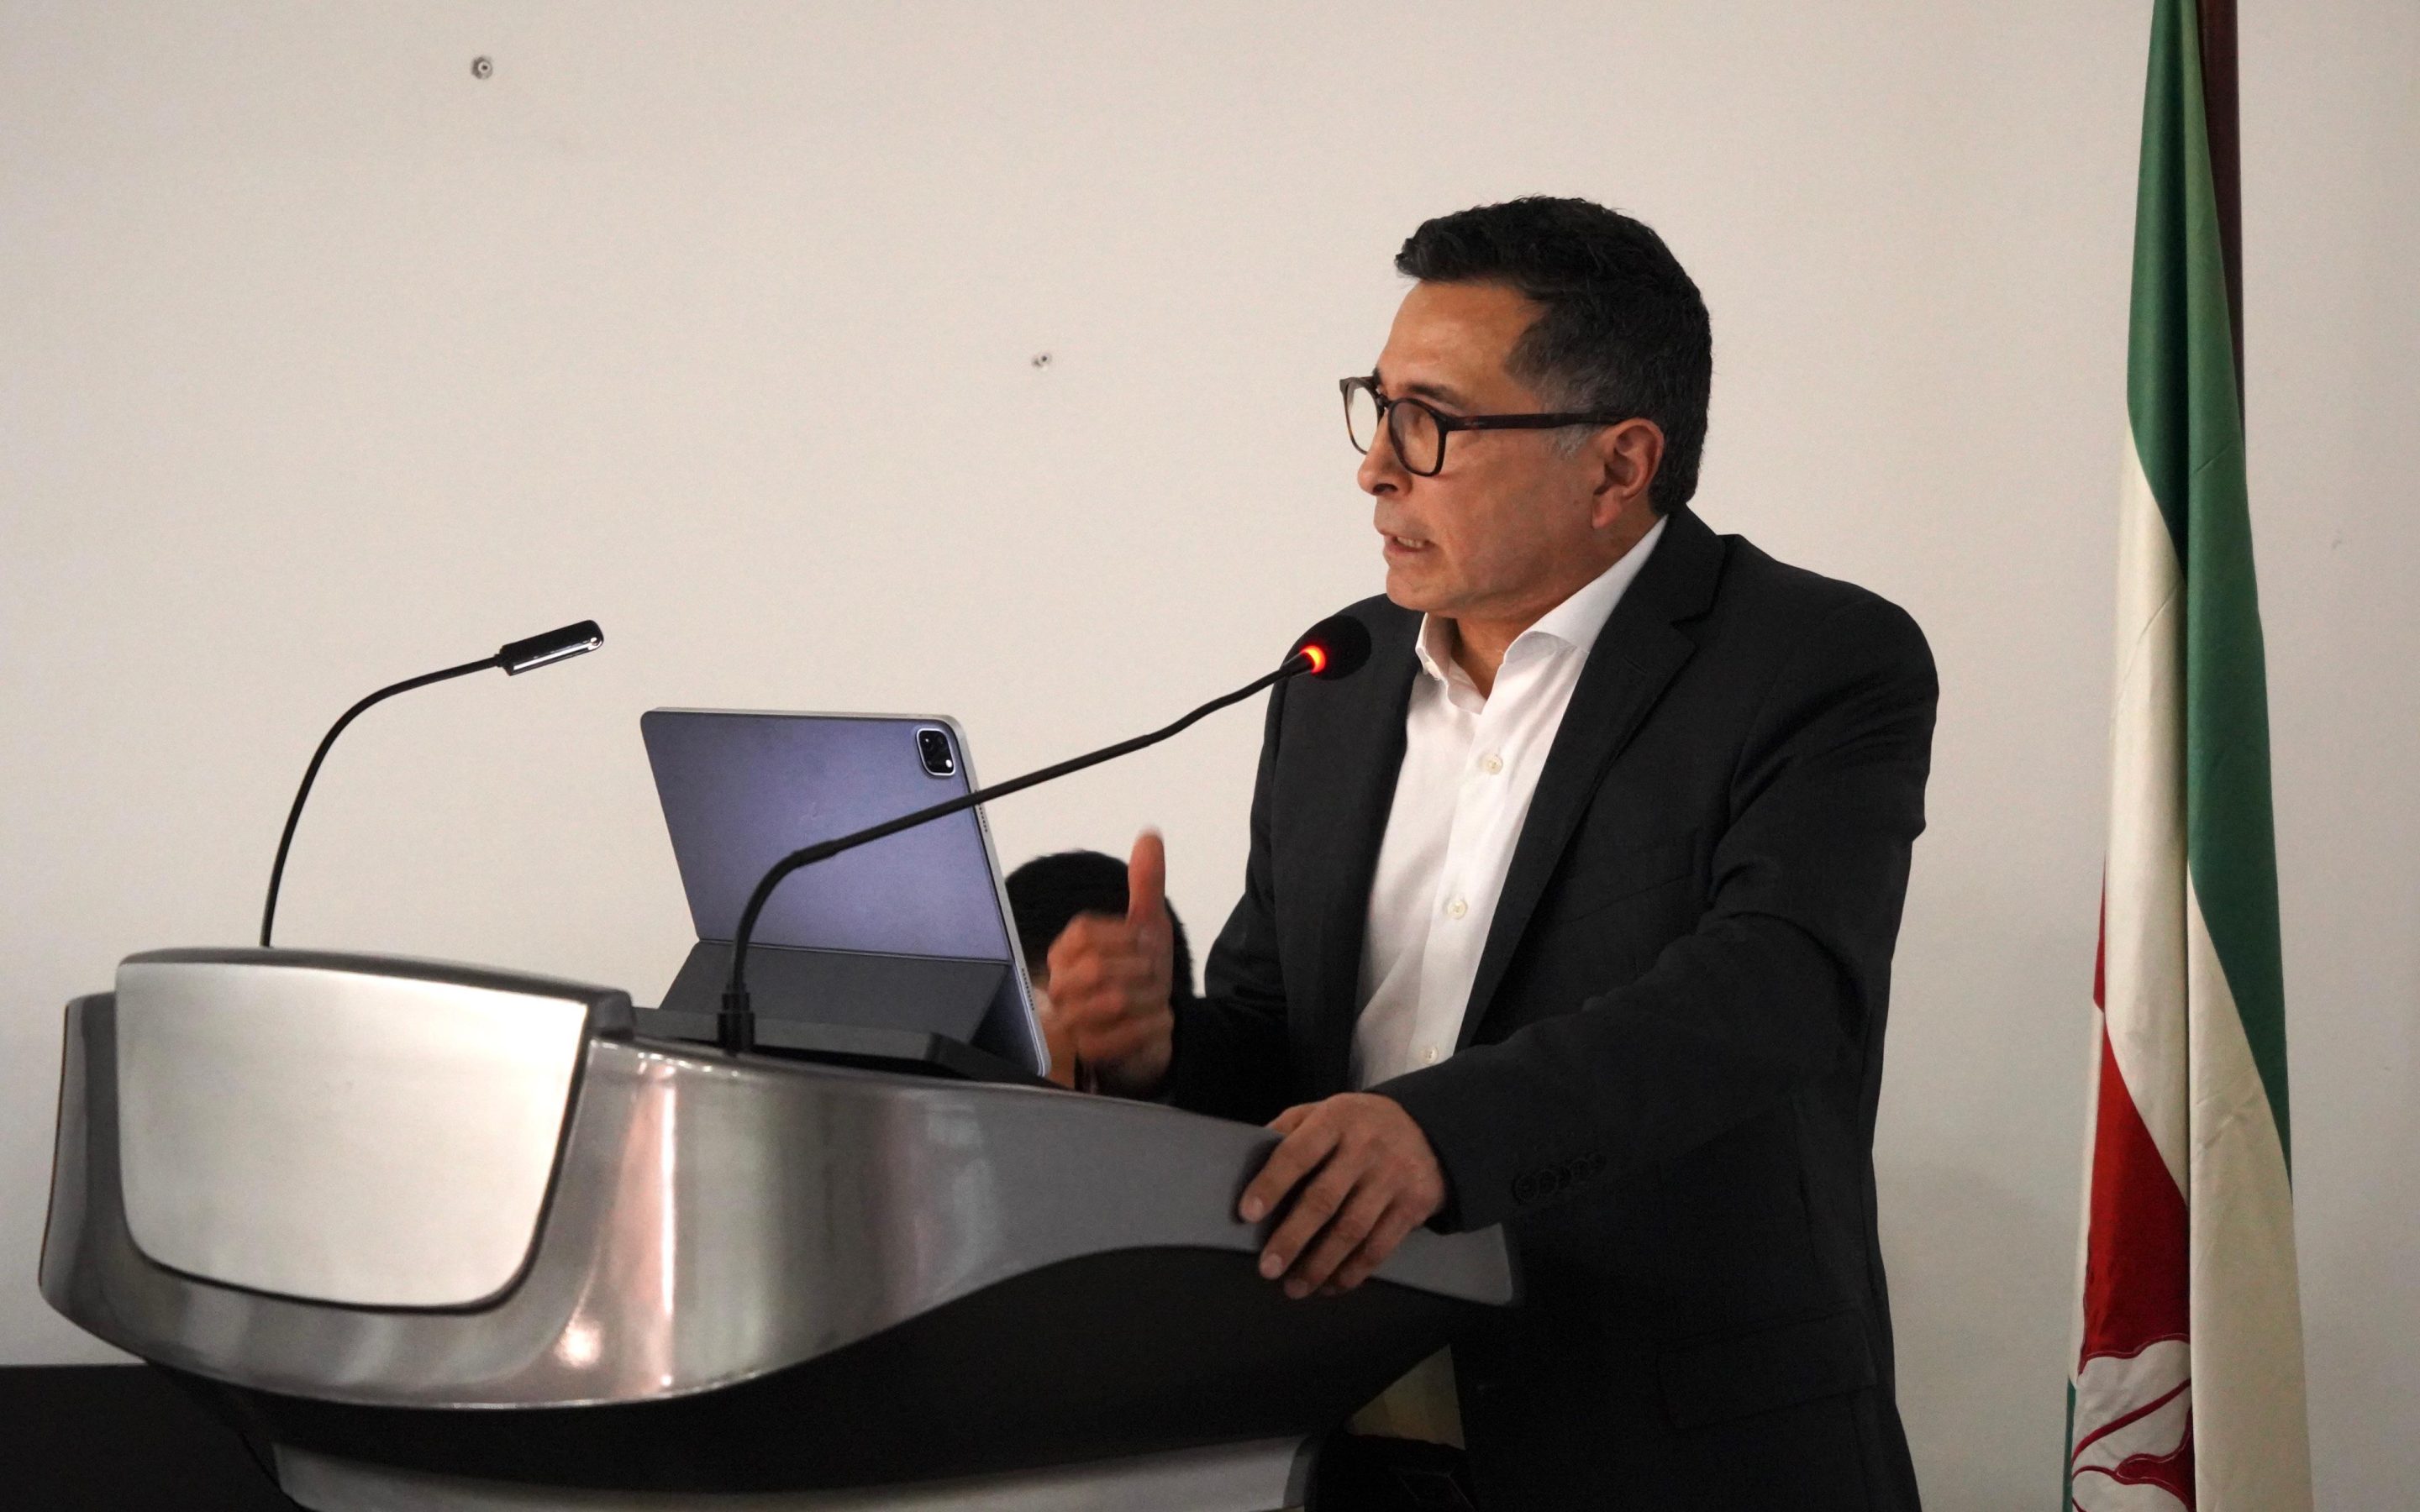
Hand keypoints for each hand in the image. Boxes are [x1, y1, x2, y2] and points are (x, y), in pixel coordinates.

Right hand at [1042, 830, 1174, 1096]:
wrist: (1148, 1033)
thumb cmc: (1139, 979)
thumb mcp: (1146, 927)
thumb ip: (1146, 883)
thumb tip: (1150, 835)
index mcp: (1066, 951)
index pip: (1085, 932)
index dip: (1127, 936)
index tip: (1146, 942)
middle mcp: (1060, 985)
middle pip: (1100, 966)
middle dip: (1144, 969)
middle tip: (1156, 976)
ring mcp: (1071, 1021)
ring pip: (1115, 999)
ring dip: (1150, 998)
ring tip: (1155, 999)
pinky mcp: (1089, 1053)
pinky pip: (1126, 1032)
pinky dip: (1154, 1023)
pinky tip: (1157, 1020)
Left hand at [1240, 1093, 1445, 1297]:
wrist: (1428, 1130)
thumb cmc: (1359, 1125)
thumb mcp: (1325, 1110)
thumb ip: (1290, 1130)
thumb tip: (1248, 1159)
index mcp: (1336, 1119)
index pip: (1298, 1153)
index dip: (1271, 1184)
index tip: (1247, 1214)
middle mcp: (1366, 1148)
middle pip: (1324, 1199)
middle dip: (1292, 1238)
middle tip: (1268, 1268)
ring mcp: (1392, 1178)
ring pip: (1352, 1230)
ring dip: (1320, 1265)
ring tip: (1294, 1287)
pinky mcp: (1413, 1206)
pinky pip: (1379, 1247)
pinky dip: (1352, 1272)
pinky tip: (1330, 1285)